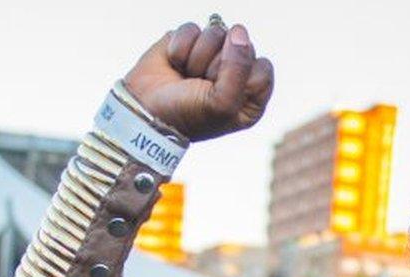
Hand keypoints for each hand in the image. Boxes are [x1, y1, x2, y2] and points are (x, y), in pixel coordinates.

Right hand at [124, 21, 273, 140]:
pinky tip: (175, 64)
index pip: (262, 68)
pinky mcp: (190, 41)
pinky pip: (192, 29)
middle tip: (202, 85)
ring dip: (197, 57)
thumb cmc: (189, 115)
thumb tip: (239, 30)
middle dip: (217, 66)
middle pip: (242, 46)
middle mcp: (236, 74)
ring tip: (188, 76)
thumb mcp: (222, 103)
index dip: (240, 76)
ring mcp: (213, 55)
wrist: (147, 110)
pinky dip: (180, 47)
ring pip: (217, 33)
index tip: (221, 92)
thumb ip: (239, 69)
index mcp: (251, 96)